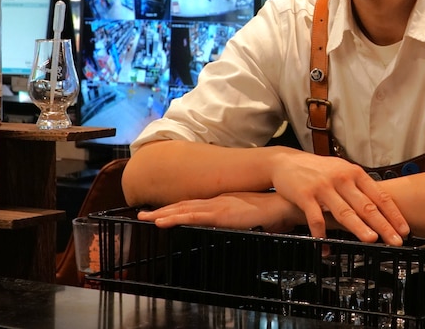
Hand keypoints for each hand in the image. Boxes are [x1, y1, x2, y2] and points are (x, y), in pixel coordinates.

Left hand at [137, 190, 301, 232]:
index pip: (194, 205)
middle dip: (162, 210)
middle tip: (142, 214)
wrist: (282, 202)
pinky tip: (162, 222)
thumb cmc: (270, 210)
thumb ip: (240, 219)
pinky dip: (175, 218)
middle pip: (183, 206)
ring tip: (145, 218)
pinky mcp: (220, 214)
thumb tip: (237, 224)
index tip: (160, 212)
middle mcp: (216, 200)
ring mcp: (217, 206)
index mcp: (222, 201)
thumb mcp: (250, 216)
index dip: (175, 208)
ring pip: (183, 210)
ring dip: (162, 214)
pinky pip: (192, 217)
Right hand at [269, 148, 409, 244]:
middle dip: (383, 225)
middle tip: (396, 240)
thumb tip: (383, 204)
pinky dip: (321, 236)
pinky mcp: (305, 196)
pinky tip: (326, 249)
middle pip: (366, 206)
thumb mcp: (342, 170)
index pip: (379, 196)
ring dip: (359, 227)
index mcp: (354, 173)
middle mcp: (341, 179)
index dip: (393, 214)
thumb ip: (360, 186)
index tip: (404, 229)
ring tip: (371, 240)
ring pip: (344, 211)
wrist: (287, 161)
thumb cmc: (319, 169)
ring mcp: (323, 188)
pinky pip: (316, 219)